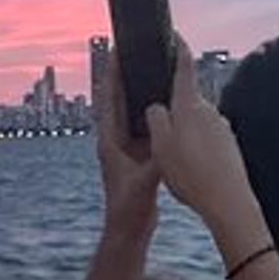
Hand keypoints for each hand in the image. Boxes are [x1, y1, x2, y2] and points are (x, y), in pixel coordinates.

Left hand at [95, 50, 159, 240]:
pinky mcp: (138, 154)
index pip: (109, 98)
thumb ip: (157, 162)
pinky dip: (152, 109)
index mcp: (110, 140)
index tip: (117, 49)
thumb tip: (170, 141)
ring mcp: (126, 146)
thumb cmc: (129, 208)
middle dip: (125, 73)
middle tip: (134, 48)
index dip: (112, 72)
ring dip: (139, 88)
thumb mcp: (145, 183)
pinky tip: (166, 99)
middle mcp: (115, 139)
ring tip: (151, 66)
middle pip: (118, 97)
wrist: (128, 231)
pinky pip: (144, 124)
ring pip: (132, 109)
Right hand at [145, 34, 265, 254]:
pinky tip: (190, 170)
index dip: (177, 46)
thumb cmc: (191, 174)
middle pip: (185, 98)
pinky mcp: (229, 144)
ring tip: (172, 159)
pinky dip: (195, 148)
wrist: (229, 201)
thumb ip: (155, 118)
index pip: (183, 66)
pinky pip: (205, 139)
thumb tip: (156, 106)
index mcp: (189, 105)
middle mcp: (209, 110)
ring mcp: (222, 127)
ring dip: (182, 133)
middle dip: (171, 108)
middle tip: (156, 129)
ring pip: (194, 122)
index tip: (173, 32)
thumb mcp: (160, 145)